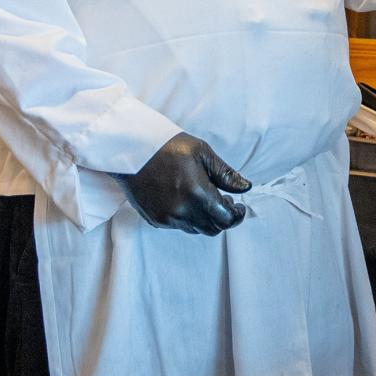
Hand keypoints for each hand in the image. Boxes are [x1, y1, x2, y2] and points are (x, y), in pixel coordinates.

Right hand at [118, 134, 251, 235]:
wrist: (130, 149)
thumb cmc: (167, 146)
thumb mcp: (202, 153)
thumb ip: (225, 174)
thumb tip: (245, 187)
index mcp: (197, 193)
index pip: (225, 219)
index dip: (236, 215)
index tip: (239, 207)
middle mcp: (182, 211)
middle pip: (212, 228)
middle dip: (222, 217)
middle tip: (223, 199)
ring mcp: (167, 218)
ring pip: (195, 228)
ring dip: (205, 218)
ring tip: (203, 197)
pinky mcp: (155, 219)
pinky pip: (178, 225)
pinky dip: (187, 217)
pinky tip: (185, 199)